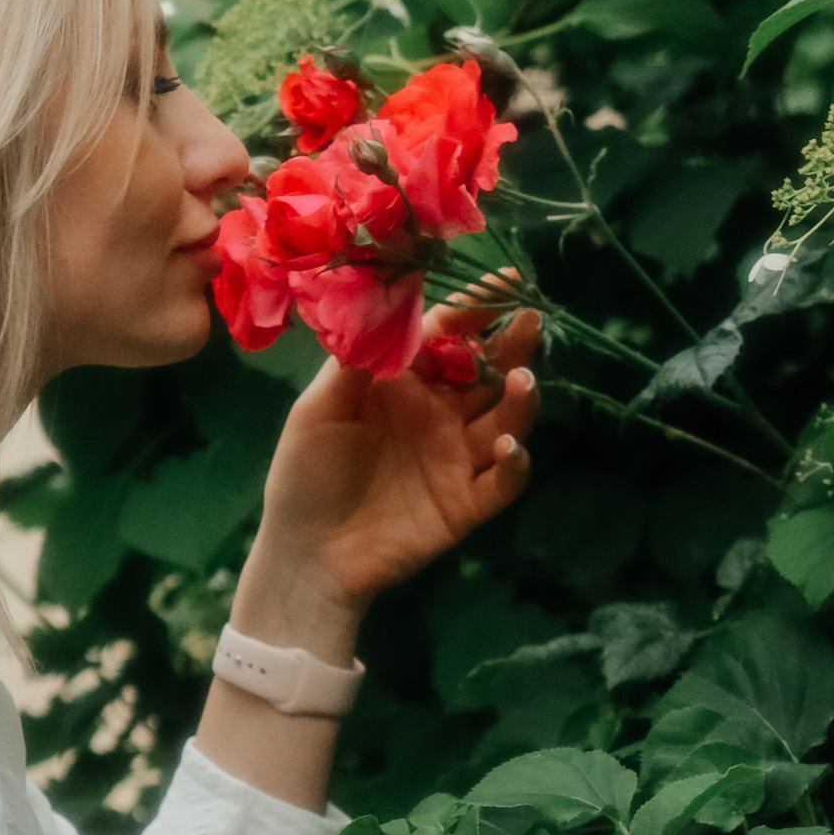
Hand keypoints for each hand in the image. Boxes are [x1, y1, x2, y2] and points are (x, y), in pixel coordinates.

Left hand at [248, 282, 542, 622]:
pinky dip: (516, 463)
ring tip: (521, 381)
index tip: (507, 280)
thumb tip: (388, 293)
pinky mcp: (466, 504)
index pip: (448, 336)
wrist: (305, 554)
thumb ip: (356, 357)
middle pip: (487, 371)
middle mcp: (438, 415)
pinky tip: (509, 447)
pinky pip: (504, 482)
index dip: (476, 308)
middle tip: (529, 321)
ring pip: (504, 420)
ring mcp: (456, 459)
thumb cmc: (304, 475)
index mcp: (403, 385)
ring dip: (519, 399)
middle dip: (512, 345)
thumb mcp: (319, 407)